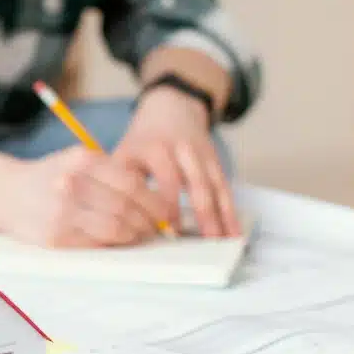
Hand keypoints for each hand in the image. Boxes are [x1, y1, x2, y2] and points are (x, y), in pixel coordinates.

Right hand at [0, 146, 171, 247]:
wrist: (6, 193)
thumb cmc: (50, 177)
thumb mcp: (76, 161)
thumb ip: (110, 174)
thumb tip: (153, 200)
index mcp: (81, 160)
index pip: (132, 184)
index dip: (154, 201)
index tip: (163, 211)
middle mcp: (72, 184)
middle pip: (127, 207)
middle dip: (149, 221)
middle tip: (157, 228)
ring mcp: (63, 212)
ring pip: (117, 228)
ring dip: (135, 235)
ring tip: (139, 235)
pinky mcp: (57, 237)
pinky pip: (98, 243)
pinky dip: (114, 244)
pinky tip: (118, 240)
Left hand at [112, 86, 240, 237]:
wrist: (171, 108)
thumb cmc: (142, 140)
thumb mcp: (124, 154)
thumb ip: (120, 183)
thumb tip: (118, 219)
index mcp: (157, 148)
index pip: (167, 178)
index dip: (169, 204)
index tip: (169, 230)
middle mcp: (184, 151)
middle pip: (198, 184)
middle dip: (203, 215)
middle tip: (205, 245)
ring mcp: (203, 157)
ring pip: (216, 188)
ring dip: (222, 217)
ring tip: (224, 243)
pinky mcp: (216, 163)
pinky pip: (225, 189)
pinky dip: (231, 211)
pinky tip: (234, 232)